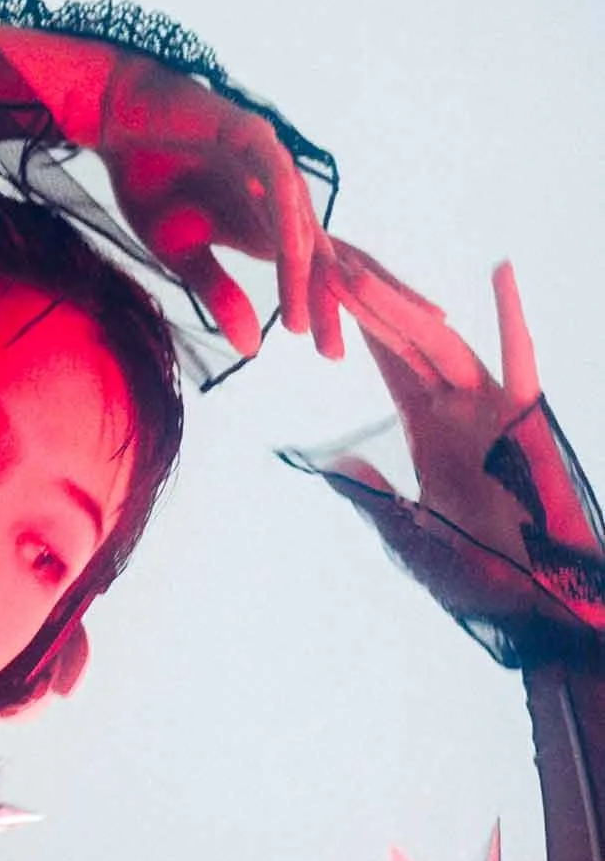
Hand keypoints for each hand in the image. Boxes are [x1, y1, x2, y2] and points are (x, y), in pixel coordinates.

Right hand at [97, 53, 335, 357]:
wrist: (115, 120)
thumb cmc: (147, 181)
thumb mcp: (181, 253)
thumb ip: (219, 294)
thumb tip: (253, 349)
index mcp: (265, 221)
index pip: (306, 269)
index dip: (320, 308)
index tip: (328, 355)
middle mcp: (278, 193)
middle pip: (316, 252)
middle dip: (324, 301)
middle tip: (330, 350)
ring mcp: (270, 162)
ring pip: (299, 223)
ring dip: (303, 272)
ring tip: (300, 318)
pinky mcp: (253, 135)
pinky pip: (277, 180)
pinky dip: (285, 218)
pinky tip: (289, 254)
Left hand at [317, 248, 602, 628]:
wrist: (535, 603)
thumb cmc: (480, 573)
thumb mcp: (410, 534)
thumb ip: (375, 497)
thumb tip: (339, 463)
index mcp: (431, 429)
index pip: (390, 362)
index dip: (360, 323)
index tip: (328, 286)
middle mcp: (461, 409)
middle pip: (407, 340)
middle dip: (368, 302)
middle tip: (326, 257)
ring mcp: (494, 411)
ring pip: (441, 343)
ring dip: (402, 307)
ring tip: (361, 273)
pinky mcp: (526, 422)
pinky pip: (521, 362)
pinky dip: (512, 319)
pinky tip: (500, 273)